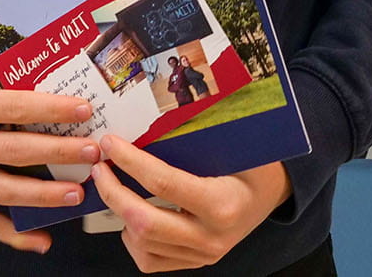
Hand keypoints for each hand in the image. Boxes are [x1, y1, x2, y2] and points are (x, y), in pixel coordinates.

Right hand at [0, 62, 101, 254]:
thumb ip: (9, 92)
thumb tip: (64, 103)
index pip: (14, 107)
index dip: (51, 109)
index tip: (84, 110)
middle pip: (14, 152)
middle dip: (58, 153)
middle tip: (92, 152)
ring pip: (4, 192)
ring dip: (45, 195)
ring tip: (77, 193)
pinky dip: (15, 235)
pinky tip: (44, 240)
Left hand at [91, 133, 292, 271]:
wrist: (272, 194)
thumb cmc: (254, 163)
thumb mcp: (237, 144)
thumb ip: (201, 133)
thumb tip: (155, 110)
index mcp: (222, 204)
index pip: (163, 183)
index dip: (130, 162)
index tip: (110, 144)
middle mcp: (211, 237)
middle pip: (145, 222)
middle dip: (113, 193)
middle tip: (99, 167)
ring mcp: (202, 254)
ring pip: (143, 243)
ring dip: (118, 213)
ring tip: (111, 185)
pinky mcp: (193, 262)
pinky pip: (150, 260)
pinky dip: (132, 238)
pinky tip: (130, 214)